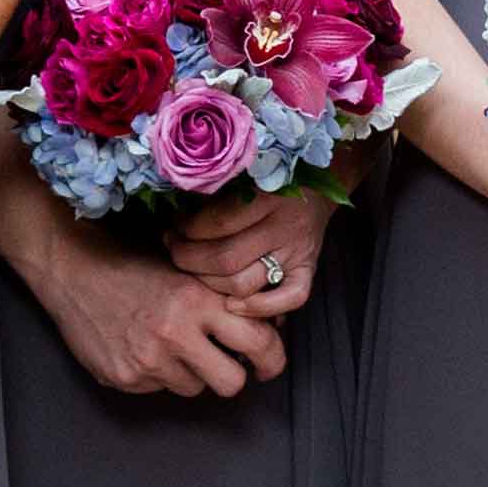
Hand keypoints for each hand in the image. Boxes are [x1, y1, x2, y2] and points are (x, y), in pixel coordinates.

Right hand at [29, 227, 290, 396]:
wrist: (74, 272)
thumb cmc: (135, 266)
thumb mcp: (187, 272)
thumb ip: (222, 300)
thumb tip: (266, 327)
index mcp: (198, 301)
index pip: (257, 341)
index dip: (272, 357)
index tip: (270, 362)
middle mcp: (176, 334)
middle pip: (231, 382)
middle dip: (233, 375)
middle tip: (227, 366)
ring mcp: (148, 360)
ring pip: (194, 388)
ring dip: (190, 373)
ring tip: (171, 346)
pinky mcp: (124, 377)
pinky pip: (158, 389)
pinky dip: (157, 374)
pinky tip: (142, 348)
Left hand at [167, 191, 327, 319]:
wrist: (313, 188)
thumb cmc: (268, 181)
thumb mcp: (244, 178)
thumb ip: (215, 196)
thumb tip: (173, 220)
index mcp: (268, 197)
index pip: (218, 223)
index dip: (187, 230)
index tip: (174, 227)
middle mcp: (284, 227)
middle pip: (225, 259)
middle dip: (189, 259)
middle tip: (174, 250)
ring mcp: (297, 252)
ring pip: (244, 284)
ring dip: (209, 283)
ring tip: (192, 270)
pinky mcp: (308, 270)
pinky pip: (290, 299)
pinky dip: (259, 308)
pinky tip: (231, 305)